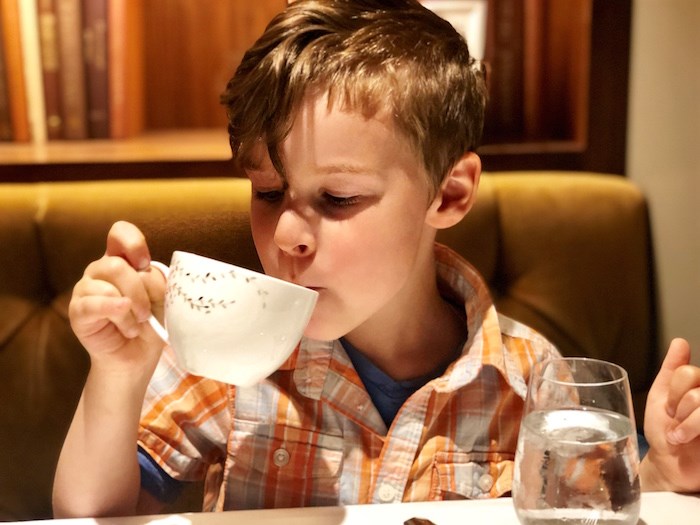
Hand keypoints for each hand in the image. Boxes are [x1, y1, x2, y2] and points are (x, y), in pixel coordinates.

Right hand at [68, 221, 166, 373]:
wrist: (138, 356)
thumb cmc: (151, 324)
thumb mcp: (162, 298)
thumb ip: (155, 280)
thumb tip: (143, 272)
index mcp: (122, 261)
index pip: (119, 233)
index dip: (133, 243)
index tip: (145, 264)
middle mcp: (100, 270)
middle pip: (117, 265)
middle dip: (139, 291)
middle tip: (146, 313)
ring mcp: (85, 289)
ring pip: (108, 285)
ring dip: (130, 310)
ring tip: (136, 325)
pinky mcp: (78, 311)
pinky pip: (94, 304)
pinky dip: (115, 312)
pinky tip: (126, 324)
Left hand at [641, 338, 699, 491]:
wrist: (670, 464)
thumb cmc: (664, 431)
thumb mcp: (661, 396)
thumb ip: (671, 369)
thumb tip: (680, 342)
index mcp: (699, 384)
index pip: (688, 372)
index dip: (673, 392)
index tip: (669, 409)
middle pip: (696, 391)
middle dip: (679, 410)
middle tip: (676, 422)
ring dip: (687, 425)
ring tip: (681, 436)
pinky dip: (693, 430)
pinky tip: (689, 440)